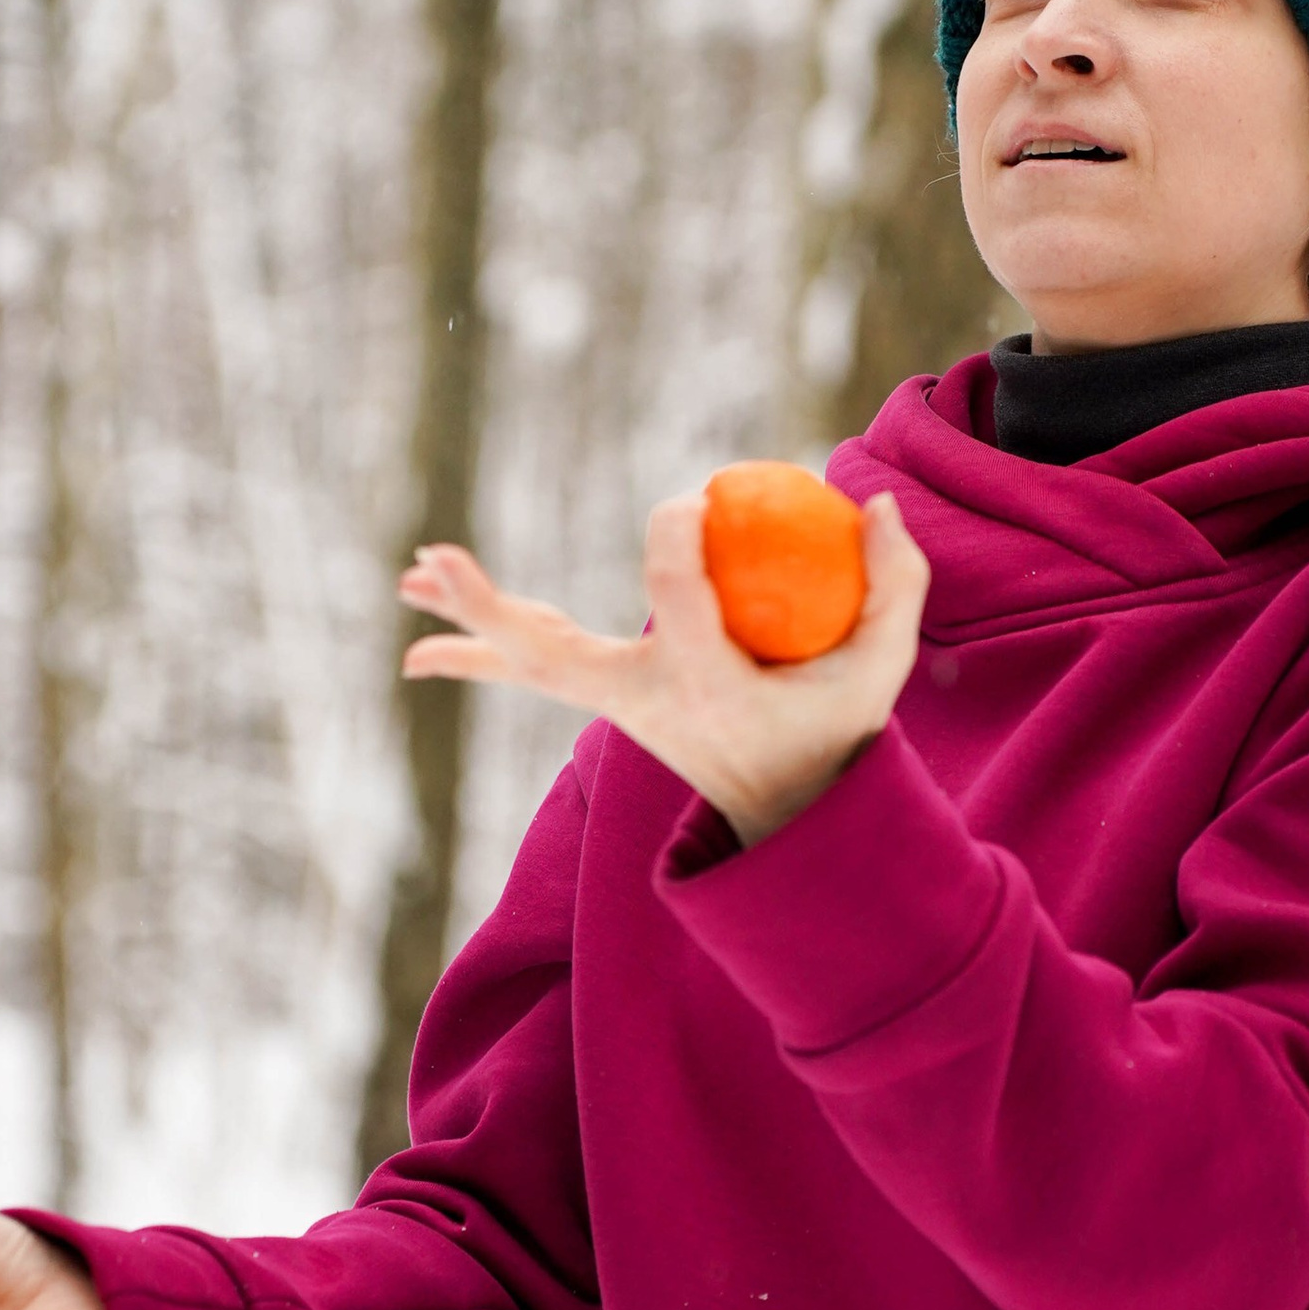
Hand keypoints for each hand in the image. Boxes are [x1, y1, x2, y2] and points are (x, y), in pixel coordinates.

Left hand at [400, 487, 929, 845]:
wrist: (793, 814)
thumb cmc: (835, 734)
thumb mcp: (883, 671)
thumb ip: (896, 586)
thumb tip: (873, 503)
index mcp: (705, 690)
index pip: (672, 594)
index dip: (675, 529)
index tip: (698, 495)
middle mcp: (645, 702)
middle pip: (549, 654)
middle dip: (486, 609)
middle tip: (430, 561)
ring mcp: (618, 706)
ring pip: (531, 662)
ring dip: (469, 623)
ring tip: (412, 574)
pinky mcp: (610, 702)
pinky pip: (536, 671)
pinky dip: (485, 652)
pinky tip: (424, 645)